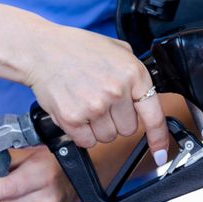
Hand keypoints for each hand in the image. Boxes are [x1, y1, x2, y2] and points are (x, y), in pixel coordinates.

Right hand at [25, 25, 168, 165]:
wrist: (41, 51)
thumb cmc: (77, 49)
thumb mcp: (117, 49)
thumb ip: (134, 72)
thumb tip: (146, 95)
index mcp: (133, 74)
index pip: (154, 115)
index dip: (158, 137)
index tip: (160, 153)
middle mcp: (116, 91)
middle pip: (128, 130)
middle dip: (116, 120)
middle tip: (101, 101)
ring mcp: (95, 106)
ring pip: (107, 137)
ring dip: (98, 127)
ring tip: (86, 103)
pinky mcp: (73, 119)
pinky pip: (87, 141)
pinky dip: (81, 132)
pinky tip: (76, 111)